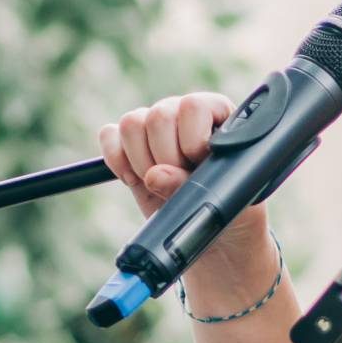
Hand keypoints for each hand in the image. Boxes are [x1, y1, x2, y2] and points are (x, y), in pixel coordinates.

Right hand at [97, 93, 270, 233]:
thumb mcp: (221, 201)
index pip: (193, 106)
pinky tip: (134, 180)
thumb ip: (194, 187)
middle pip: (158, 115)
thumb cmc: (233, 213)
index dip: (191, 138)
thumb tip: (155, 175)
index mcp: (218, 115)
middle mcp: (183, 115)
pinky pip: (109, 135)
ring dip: (140, 160)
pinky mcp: (130, 145)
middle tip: (178, 181)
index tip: (198, 164)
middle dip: (165, 157)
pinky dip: (116, 159)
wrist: (215, 236)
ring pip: (131, 123)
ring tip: (158, 184)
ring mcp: (154, 128)